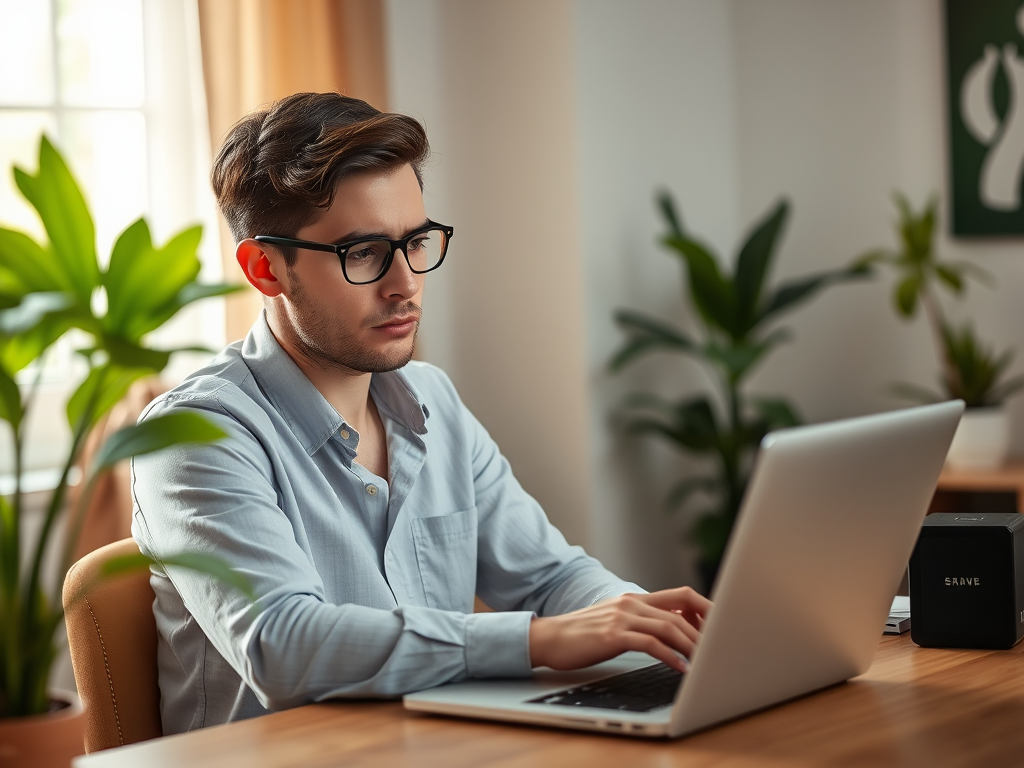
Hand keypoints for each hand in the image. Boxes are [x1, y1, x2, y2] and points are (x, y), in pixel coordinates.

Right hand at [528, 587, 711, 672]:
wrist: (550, 638)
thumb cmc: (583, 634)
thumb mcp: (616, 621)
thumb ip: (642, 621)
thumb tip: (674, 630)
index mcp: (635, 598)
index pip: (682, 595)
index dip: (706, 608)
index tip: (723, 626)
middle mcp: (631, 603)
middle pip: (681, 610)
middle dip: (705, 631)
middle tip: (721, 648)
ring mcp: (622, 617)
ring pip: (669, 626)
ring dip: (692, 646)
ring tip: (707, 661)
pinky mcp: (613, 635)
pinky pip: (651, 644)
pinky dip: (671, 656)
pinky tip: (681, 668)